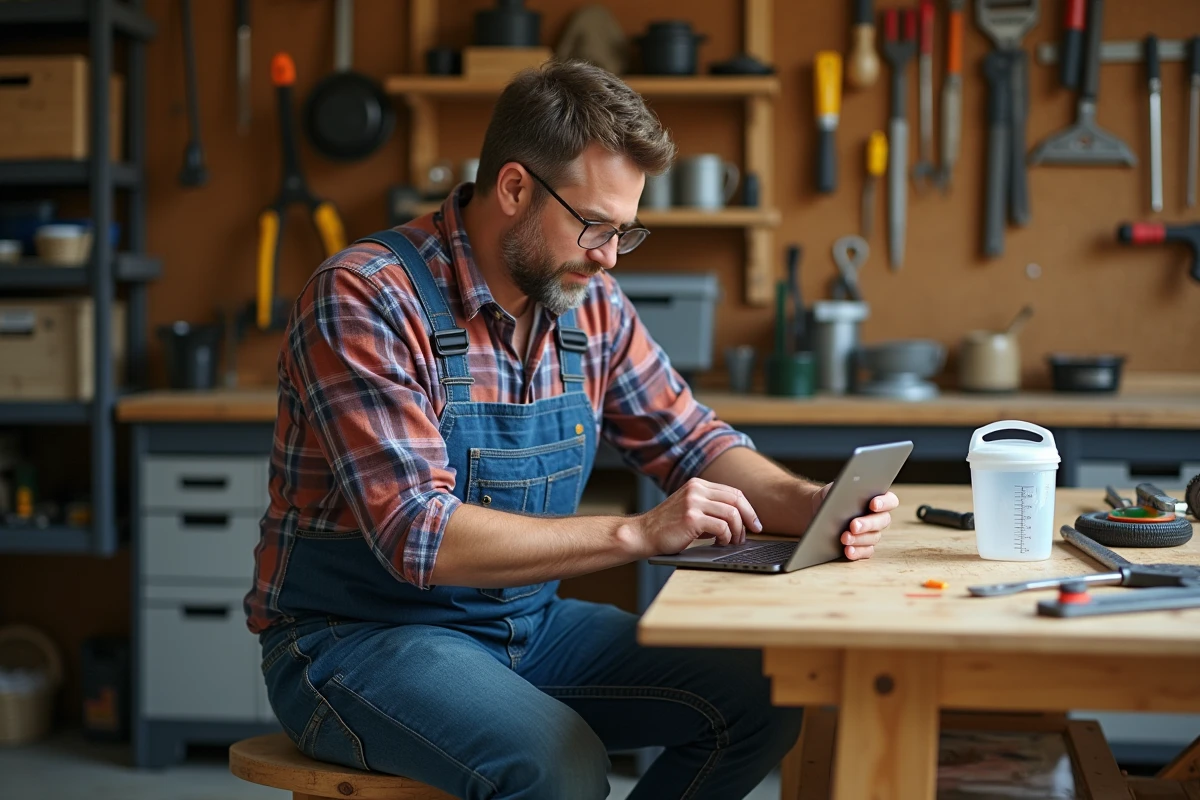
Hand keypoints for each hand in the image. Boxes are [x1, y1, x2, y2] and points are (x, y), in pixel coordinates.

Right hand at [634, 478, 760, 555]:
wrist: (643, 534)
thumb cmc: (668, 527)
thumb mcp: (690, 510)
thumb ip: (710, 509)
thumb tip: (739, 519)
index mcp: (697, 484)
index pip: (732, 492)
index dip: (748, 508)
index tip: (754, 522)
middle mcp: (696, 489)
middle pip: (736, 499)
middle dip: (749, 517)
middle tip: (754, 531)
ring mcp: (693, 502)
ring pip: (732, 514)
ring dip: (737, 531)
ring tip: (732, 541)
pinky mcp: (691, 517)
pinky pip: (722, 527)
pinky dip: (726, 537)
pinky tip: (720, 543)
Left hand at [810, 484, 898, 560]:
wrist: (817, 511)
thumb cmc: (829, 497)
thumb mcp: (833, 489)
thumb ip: (843, 488)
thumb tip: (846, 493)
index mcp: (875, 499)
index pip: (890, 500)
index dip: (885, 502)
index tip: (873, 504)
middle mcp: (877, 517)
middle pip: (882, 521)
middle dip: (868, 524)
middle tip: (853, 525)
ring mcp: (871, 533)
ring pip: (873, 538)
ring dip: (859, 539)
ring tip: (844, 538)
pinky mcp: (863, 547)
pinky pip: (866, 551)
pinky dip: (857, 552)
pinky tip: (848, 551)